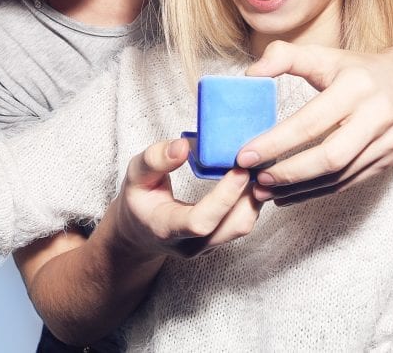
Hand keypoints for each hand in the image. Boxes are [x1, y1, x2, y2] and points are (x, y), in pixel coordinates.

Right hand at [111, 138, 261, 259]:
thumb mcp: (135, 175)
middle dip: (248, 194)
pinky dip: (251, 200)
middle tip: (256, 162)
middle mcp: (190, 245)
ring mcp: (207, 247)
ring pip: (242, 226)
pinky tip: (251, 178)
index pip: (200, 222)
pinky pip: (242, 222)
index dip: (223, 198)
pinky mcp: (219, 240)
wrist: (139, 230)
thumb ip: (155, 160)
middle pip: (231, 227)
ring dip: (254, 197)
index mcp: (165, 229)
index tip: (239, 170)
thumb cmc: (139, 199)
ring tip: (257, 167)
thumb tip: (183, 146)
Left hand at [237, 40, 392, 204]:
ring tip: (264, 191)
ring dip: (299, 188)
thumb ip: (284, 56)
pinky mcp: (387, 161)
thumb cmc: (360, 69)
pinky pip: (348, 184)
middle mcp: (376, 117)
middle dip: (288, 173)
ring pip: (338, 177)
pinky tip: (289, 194)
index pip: (311, 122)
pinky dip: (316, 192)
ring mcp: (386, 143)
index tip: (245, 155)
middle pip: (329, 157)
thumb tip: (250, 74)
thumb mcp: (325, 54)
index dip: (276, 142)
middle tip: (255, 180)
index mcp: (356, 87)